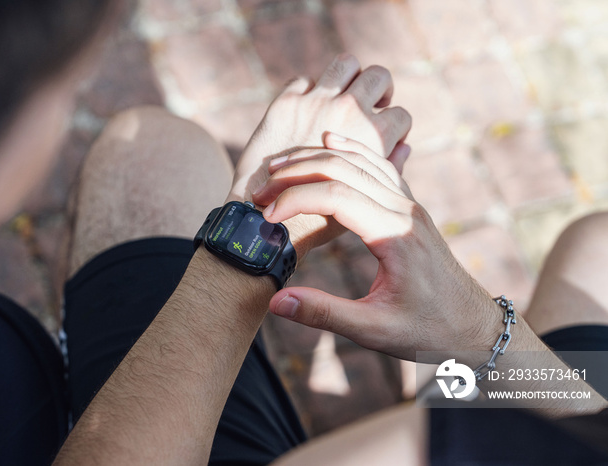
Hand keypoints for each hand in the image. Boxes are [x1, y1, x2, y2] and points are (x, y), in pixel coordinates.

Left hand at [228, 54, 411, 251]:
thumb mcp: (365, 199)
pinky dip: (305, 94)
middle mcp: (350, 110)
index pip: (400, 114)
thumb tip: (405, 145)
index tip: (384, 132)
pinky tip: (302, 113)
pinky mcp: (286, 102)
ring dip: (346, 77)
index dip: (394, 126)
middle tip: (368, 104)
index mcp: (376, 135)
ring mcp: (317, 102)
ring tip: (340, 96)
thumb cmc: (320, 219)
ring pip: (345, 63)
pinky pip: (303, 80)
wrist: (266, 220)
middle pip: (379, 75)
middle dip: (378, 90)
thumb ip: (390, 170)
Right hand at [253, 137, 497, 361]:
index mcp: (396, 234)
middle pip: (344, 167)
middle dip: (296, 172)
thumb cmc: (428, 330)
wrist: (475, 325)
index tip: (266, 216)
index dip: (295, 199)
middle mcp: (404, 209)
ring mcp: (409, 203)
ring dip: (316, 158)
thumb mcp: (375, 331)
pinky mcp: (409, 206)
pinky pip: (377, 165)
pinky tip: (330, 143)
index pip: (336, 195)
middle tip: (260, 189)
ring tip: (279, 167)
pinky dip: (348, 150)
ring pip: (359, 159)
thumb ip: (325, 314)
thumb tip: (275, 301)